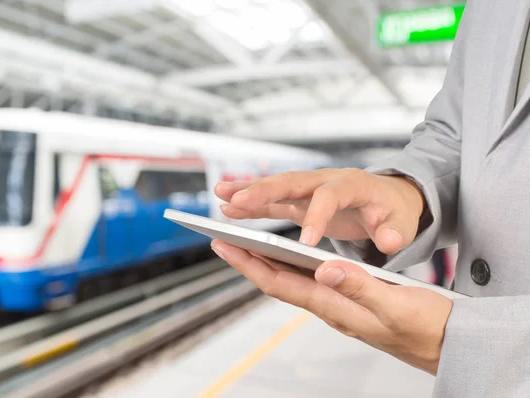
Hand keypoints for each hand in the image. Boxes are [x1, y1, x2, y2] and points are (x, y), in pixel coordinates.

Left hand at [211, 239, 452, 374]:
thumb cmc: (428, 328)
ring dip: (267, 262)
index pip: (280, 283)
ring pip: (292, 281)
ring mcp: (339, 306)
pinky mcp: (350, 302)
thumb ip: (361, 287)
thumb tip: (325, 268)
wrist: (450, 345)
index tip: (225, 245)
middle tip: (223, 240)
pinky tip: (292, 258)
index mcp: (335, 306)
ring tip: (248, 244)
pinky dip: (293, 266)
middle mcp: (331, 307)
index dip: (249, 264)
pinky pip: (311, 282)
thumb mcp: (397, 305)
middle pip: (278, 282)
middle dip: (248, 260)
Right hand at [214, 169, 424, 254]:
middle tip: (237, 200)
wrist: (388, 197)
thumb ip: (395, 231)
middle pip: (292, 182)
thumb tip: (389, 241)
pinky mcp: (300, 199)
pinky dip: (251, 203)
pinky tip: (228, 207)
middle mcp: (326, 180)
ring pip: (276, 187)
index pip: (330, 197)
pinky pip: (272, 199)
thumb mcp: (401, 223)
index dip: (318, 217)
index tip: (306, 242)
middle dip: (264, 190)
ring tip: (220, 195)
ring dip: (248, 191)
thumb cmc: (393, 211)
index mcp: (352, 184)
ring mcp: (310, 188)